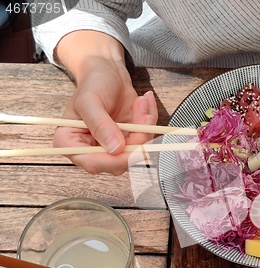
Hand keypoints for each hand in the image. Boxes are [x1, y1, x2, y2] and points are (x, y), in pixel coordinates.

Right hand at [53, 57, 157, 173]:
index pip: (93, 163)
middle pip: (119, 162)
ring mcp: (112, 148)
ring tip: (141, 102)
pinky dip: (150, 122)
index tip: (134, 147)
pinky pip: (146, 140)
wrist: (108, 73)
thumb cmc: (93, 84)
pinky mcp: (129, 142)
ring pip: (136, 152)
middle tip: (144, 115)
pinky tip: (144, 104)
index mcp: (70, 144)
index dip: (116, 159)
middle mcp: (91, 151)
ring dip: (145, 127)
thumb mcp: (91, 101)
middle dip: (137, 139)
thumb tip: (115, 149)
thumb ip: (100, 125)